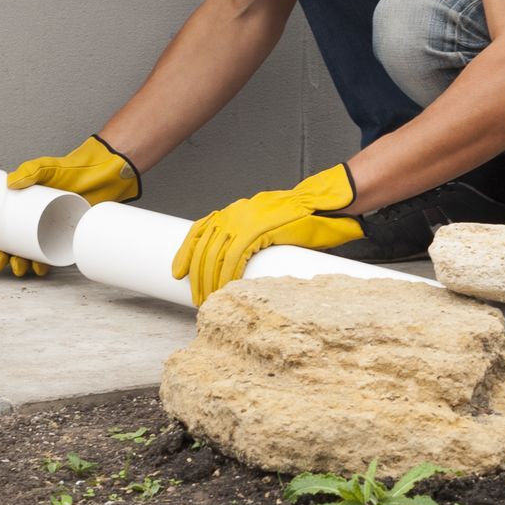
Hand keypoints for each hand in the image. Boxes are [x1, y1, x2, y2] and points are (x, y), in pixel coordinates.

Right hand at [0, 135, 143, 276]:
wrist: (100, 174)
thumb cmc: (71, 169)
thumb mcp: (47, 167)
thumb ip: (30, 170)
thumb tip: (10, 182)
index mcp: (18, 205)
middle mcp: (29, 219)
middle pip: (7, 244)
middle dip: (0, 258)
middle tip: (0, 262)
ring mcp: (46, 229)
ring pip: (26, 253)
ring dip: (19, 265)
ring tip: (19, 269)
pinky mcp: (63, 236)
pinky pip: (49, 256)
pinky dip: (42, 265)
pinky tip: (38, 270)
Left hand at [170, 164, 361, 306]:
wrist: (326, 206)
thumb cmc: (302, 220)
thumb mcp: (268, 224)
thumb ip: (251, 237)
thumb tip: (235, 263)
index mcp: (237, 210)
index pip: (201, 229)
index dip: (186, 251)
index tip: (178, 271)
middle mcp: (237, 212)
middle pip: (205, 245)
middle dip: (197, 274)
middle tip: (197, 297)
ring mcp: (247, 219)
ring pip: (216, 252)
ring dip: (209, 279)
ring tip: (208, 298)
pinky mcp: (260, 230)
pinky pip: (235, 255)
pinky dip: (227, 273)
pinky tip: (226, 287)